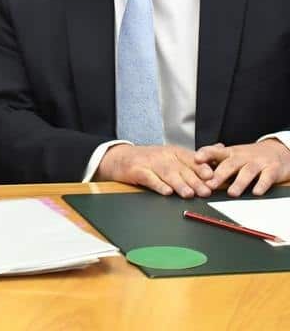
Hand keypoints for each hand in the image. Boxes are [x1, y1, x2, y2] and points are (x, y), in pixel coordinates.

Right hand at [96, 144, 213, 197]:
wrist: (120, 157)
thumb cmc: (149, 159)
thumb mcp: (172, 153)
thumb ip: (196, 155)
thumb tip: (221, 147)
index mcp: (173, 151)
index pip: (190, 159)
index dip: (201, 167)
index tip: (211, 176)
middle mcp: (163, 156)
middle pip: (181, 168)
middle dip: (194, 180)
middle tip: (205, 191)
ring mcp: (149, 163)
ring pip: (167, 174)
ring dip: (179, 184)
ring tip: (189, 194)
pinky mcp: (137, 171)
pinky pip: (149, 178)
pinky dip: (158, 185)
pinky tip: (166, 192)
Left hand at [195, 140, 289, 196]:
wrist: (277, 151)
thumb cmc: (248, 156)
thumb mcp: (231, 156)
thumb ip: (215, 162)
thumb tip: (193, 171)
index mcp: (230, 153)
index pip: (215, 151)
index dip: (205, 154)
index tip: (196, 159)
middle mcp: (243, 156)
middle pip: (230, 164)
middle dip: (219, 174)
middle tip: (209, 184)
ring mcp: (258, 162)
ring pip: (247, 171)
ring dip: (239, 182)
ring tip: (231, 193)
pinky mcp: (272, 170)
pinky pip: (267, 177)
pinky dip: (261, 185)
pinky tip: (255, 192)